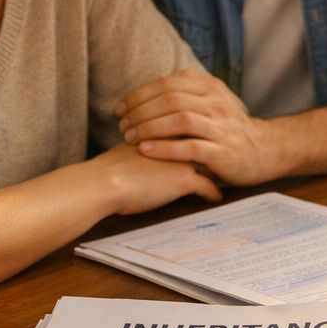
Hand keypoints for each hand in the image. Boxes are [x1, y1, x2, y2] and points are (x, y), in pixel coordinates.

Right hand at [90, 144, 222, 214]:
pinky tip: (215, 198)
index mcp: (165, 131)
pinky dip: (213, 194)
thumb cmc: (110, 168)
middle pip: (206, 142)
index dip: (201, 136)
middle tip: (222, 160)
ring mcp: (184, 159)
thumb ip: (146, 144)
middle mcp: (178, 140)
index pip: (192, 129)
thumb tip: (145, 151)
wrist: (104, 182)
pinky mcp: (185, 180)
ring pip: (211, 164)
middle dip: (214, 150)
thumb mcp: (130, 148)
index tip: (209, 142)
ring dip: (217, 172)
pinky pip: (208, 188)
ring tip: (223, 178)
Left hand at [116, 69, 277, 185]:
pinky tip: (146, 151)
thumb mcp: (215, 100)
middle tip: (122, 126)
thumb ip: (191, 88)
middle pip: (170, 99)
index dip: (139, 95)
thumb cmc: (231, 128)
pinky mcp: (222, 152)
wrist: (265, 151)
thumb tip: (163, 78)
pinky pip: (189, 147)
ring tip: (129, 137)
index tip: (120, 109)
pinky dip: (164, 148)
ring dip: (148, 128)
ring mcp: (221, 127)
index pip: (167, 84)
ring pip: (179, 120)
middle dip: (140, 112)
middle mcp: (216, 103)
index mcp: (211, 88)